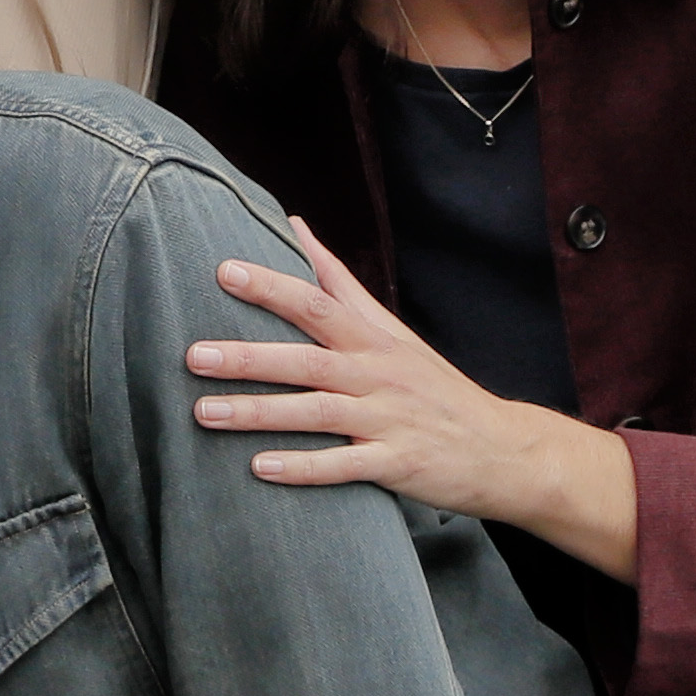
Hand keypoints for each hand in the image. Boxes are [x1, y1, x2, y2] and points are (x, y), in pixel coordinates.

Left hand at [195, 222, 640, 584]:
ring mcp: (389, 420)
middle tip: (192, 355)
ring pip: (316, 413)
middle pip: (306, 359)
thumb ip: (340, 282)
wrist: (503, 449)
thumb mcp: (393, 331)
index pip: (318, 302)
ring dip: (258, 413)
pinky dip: (304, 467)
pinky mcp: (398, 464)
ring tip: (204, 413)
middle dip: (247, 356)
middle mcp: (379, 374)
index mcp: (375, 339)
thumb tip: (296, 226)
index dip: (272, 286)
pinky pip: (344, 466)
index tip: (223, 271)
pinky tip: (260, 468)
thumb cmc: (436, 388)